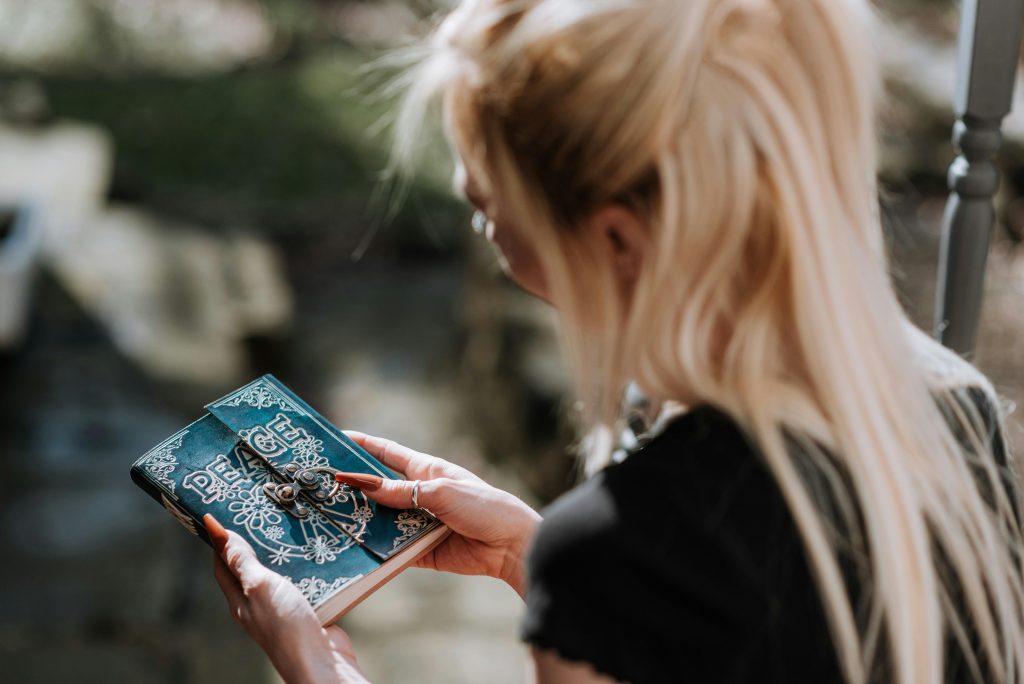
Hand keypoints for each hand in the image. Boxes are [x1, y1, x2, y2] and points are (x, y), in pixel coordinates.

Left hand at [205, 514, 369, 683]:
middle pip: (251, 567)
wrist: (322, 661)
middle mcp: (259, 603)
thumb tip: (218, 534)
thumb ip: (242, 562)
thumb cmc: (285, 627)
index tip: (220, 514)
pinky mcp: (308, 607)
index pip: (222, 564)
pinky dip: (308, 565)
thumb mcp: (259, 587)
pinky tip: (316, 552)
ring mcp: (284, 606)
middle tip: (258, 512)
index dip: (219, 540)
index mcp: (240, 600)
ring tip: (289, 526)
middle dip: (253, 541)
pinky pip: (305, 580)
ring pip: (281, 572)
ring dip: (284, 551)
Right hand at [338, 432, 541, 598]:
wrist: (510, 545)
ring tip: (330, 518)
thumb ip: (402, 492)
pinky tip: (355, 550)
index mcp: (426, 471)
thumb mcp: (441, 492)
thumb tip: (364, 485)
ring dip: (362, 521)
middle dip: (354, 488)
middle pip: (379, 489)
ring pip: (382, 521)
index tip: (337, 438)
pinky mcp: (420, 550)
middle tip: (322, 486)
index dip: (363, 445)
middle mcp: (419, 495)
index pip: (388, 454)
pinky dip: (377, 550)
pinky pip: (393, 549)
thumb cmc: (483, 507)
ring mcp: (418, 523)